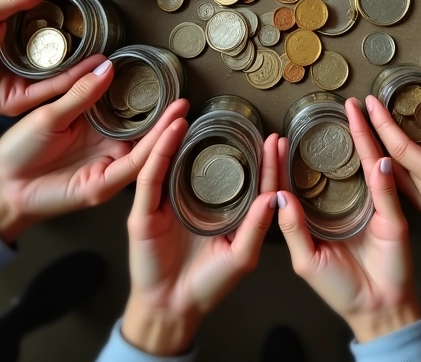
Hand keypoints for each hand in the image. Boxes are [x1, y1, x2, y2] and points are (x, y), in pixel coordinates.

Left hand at [0, 67, 189, 243]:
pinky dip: (152, 152)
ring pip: (146, 150)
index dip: (150, 98)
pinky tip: (166, 136)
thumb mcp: (50, 114)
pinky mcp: (105, 185)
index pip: (130, 111)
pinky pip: (134, 168)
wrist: (3, 185)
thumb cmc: (21, 150)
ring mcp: (109, 166)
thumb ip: (81, 94)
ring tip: (182, 113)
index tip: (167, 81)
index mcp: (98, 125)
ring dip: (166, 133)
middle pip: (145, 131)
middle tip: (185, 99)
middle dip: (167, 117)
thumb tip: (107, 66)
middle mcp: (108, 145)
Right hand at [121, 129, 278, 355]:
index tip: (276, 140)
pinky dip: (159, 152)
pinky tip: (170, 133)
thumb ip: (256, 227)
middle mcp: (194, 198)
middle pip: (207, 159)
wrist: (174, 308)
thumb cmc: (209, 283)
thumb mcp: (241, 256)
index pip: (244, 177)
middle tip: (234, 115)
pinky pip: (151, 176)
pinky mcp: (144, 212)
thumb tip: (275, 196)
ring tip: (189, 111)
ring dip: (178, 133)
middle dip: (217, 134)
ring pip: (172, 159)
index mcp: (221, 208)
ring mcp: (167, 202)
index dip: (261, 160)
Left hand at [276, 99, 420, 342]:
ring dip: (363, 139)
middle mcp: (346, 205)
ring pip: (366, 166)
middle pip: (338, 164)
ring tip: (357, 113)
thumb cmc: (339, 289)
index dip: (289, 161)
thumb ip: (293, 230)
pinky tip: (378, 157)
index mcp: (321, 215)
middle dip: (336, 135)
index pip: (301, 181)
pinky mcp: (391, 219)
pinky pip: (386, 194)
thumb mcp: (307, 261)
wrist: (376, 311)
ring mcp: (371, 208)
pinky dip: (382, 177)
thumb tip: (279, 195)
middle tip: (333, 107)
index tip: (277, 138)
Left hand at [364, 80, 420, 259]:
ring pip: (385, 173)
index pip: (399, 148)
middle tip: (352, 107)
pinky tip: (379, 145)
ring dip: (371, 147)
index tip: (370, 101)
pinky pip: (396, 181)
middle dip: (364, 132)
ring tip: (360, 122)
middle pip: (382, 161)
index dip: (381, 122)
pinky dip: (383, 160)